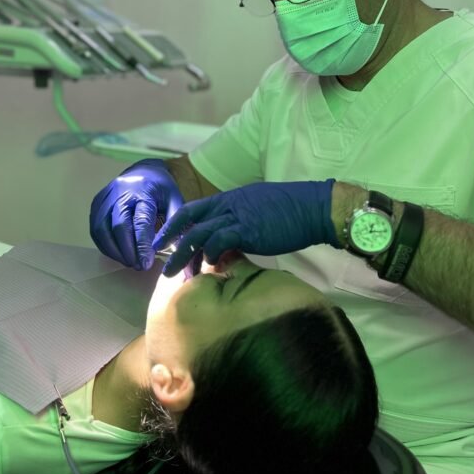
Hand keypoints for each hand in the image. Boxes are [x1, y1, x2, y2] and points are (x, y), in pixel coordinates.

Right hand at [90, 159, 183, 269]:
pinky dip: (105, 246)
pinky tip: (118, 254)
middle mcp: (120, 192)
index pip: (140, 221)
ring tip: (129, 263)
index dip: (142, 245)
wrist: (143, 171)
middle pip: (119, 226)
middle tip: (139, 267)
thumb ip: (175, 223)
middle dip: (128, 251)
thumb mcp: (175, 199)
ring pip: (102, 229)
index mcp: (142, 191)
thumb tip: (175, 250)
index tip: (146, 264)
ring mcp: (105, 198)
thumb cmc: (161, 189)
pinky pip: (95, 230)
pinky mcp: (96, 204)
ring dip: (115, 251)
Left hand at [153, 180, 339, 275]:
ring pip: (199, 234)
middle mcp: (227, 205)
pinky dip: (211, 254)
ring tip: (177, 275)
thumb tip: (226, 247)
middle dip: (171, 242)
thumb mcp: (256, 211)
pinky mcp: (247, 230)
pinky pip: (219, 241)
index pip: (192, 209)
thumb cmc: (289, 212)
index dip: (174, 225)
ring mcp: (236, 216)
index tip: (162, 241)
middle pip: (189, 222)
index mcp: (228, 199)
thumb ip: (237, 226)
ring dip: (185, 256)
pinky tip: (211, 266)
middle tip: (161, 263)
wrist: (311, 207)